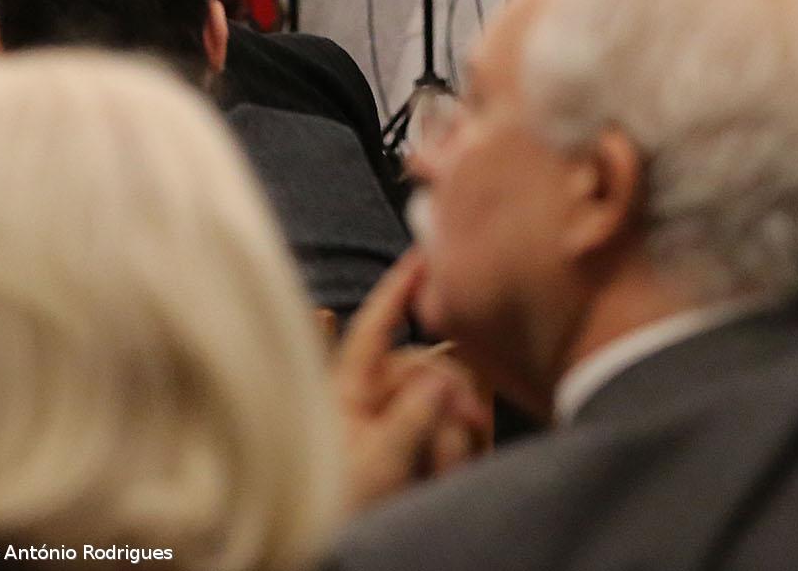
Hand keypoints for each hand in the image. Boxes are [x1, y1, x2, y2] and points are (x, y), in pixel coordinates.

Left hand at [333, 254, 490, 510]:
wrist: (329, 557)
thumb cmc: (338, 512)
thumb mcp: (376, 464)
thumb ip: (411, 416)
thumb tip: (444, 377)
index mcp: (347, 395)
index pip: (373, 331)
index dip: (398, 291)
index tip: (423, 256)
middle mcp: (368, 404)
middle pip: (424, 367)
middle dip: (451, 394)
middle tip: (468, 429)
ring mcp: (390, 428)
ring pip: (442, 402)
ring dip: (453, 434)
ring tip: (450, 470)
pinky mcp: (412, 452)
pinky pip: (451, 429)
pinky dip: (460, 440)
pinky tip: (468, 448)